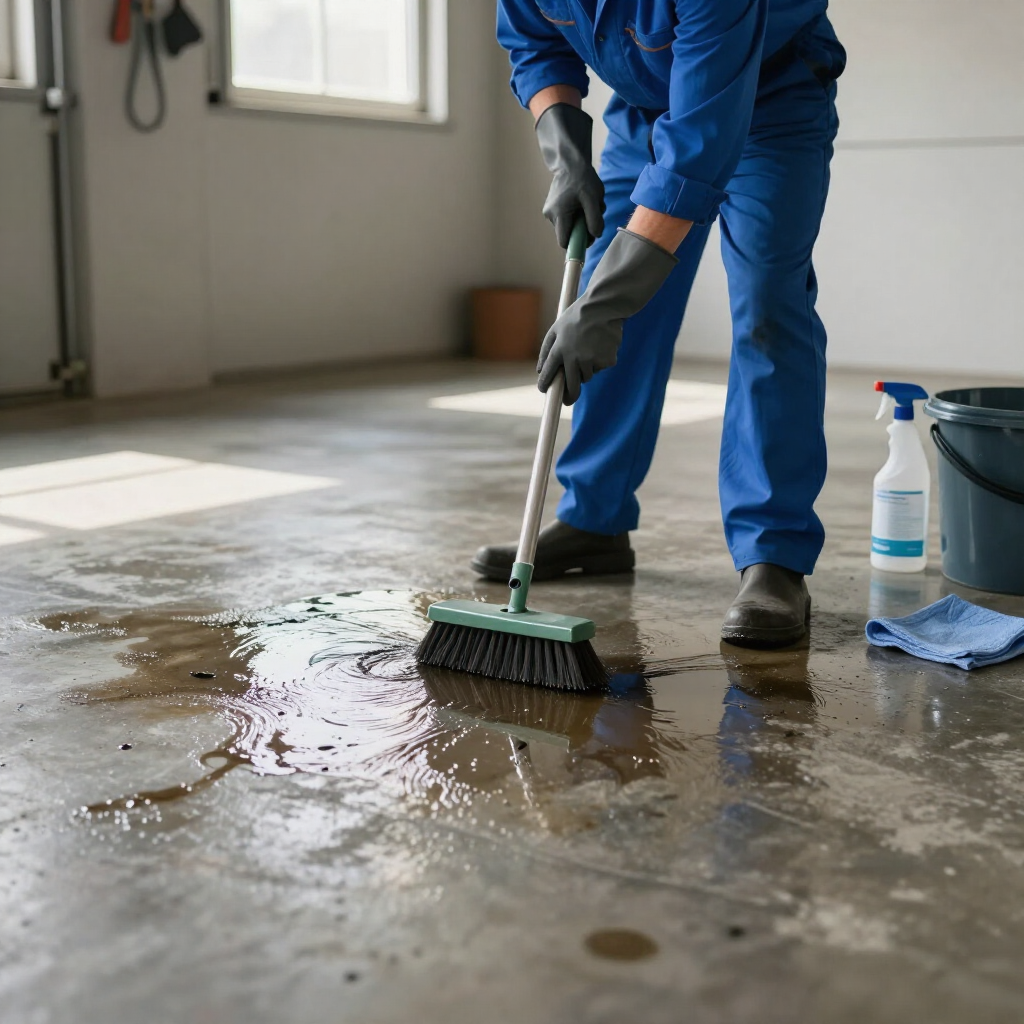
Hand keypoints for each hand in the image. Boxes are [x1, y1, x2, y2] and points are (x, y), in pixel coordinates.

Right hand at [535, 104, 604, 247]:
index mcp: (558, 214)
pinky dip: (577, 215)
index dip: (577, 244)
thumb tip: (594, 236)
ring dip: (581, 221)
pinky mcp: (552, 208)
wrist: (570, 163)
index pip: (564, 242)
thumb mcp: (593, 199)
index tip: (588, 238)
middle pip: (568, 234)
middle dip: (582, 229)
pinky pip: (567, 219)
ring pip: (569, 227)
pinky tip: (581, 203)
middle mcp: (550, 215)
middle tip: (593, 215)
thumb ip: (594, 220)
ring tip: (587, 205)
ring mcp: (549, 212)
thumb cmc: (582, 179)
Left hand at [538, 229, 678, 403]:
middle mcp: (574, 357)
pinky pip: (601, 367)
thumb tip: (540, 371)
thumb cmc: (577, 316)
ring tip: (588, 348)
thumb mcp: (556, 329)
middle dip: (569, 396)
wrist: (603, 306)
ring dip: (586, 369)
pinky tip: (601, 344)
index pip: (549, 374)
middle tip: (567, 401)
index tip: (545, 391)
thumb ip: (546, 350)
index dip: (546, 384)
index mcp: (559, 349)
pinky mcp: (607, 360)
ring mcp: (592, 360)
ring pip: (587, 375)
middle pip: (571, 386)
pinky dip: (601, 360)